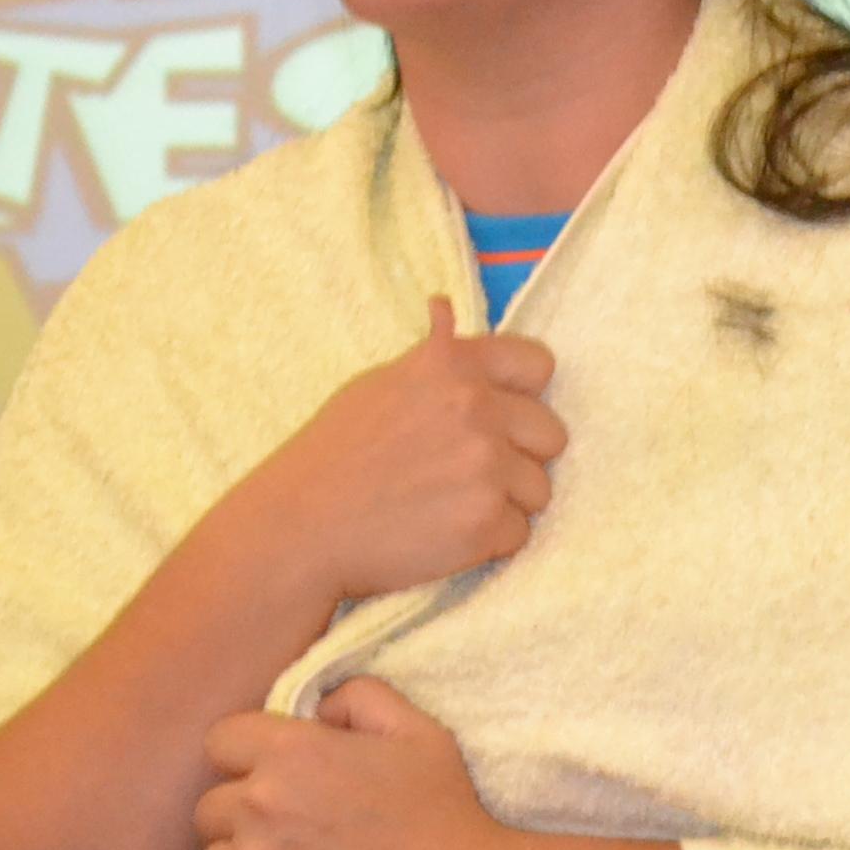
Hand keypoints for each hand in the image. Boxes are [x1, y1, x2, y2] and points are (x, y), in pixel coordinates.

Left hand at [194, 679, 518, 849]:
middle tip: (293, 831)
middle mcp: (259, 806)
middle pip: (209, 808)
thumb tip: (317, 710)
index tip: (276, 776)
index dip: (246, 757)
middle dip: (243, 815)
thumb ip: (358, 698)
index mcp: (291, 753)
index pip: (220, 742)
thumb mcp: (416, 730)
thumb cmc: (442, 811)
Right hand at [225, 299, 563, 610]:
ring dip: (506, 503)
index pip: (539, 365)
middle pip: (551, 434)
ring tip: (450, 506)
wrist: (299, 528)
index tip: (501, 418)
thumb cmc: (334, 455)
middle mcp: (477, 407)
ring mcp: (486, 465)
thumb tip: (445, 307)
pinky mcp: (486, 521)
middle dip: (520, 457)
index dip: (525, 396)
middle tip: (469, 475)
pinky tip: (445, 535)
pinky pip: (520, 534)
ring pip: (539, 489)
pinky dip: (489, 542)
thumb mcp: (379, 382)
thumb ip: (433, 355)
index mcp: (453, 365)